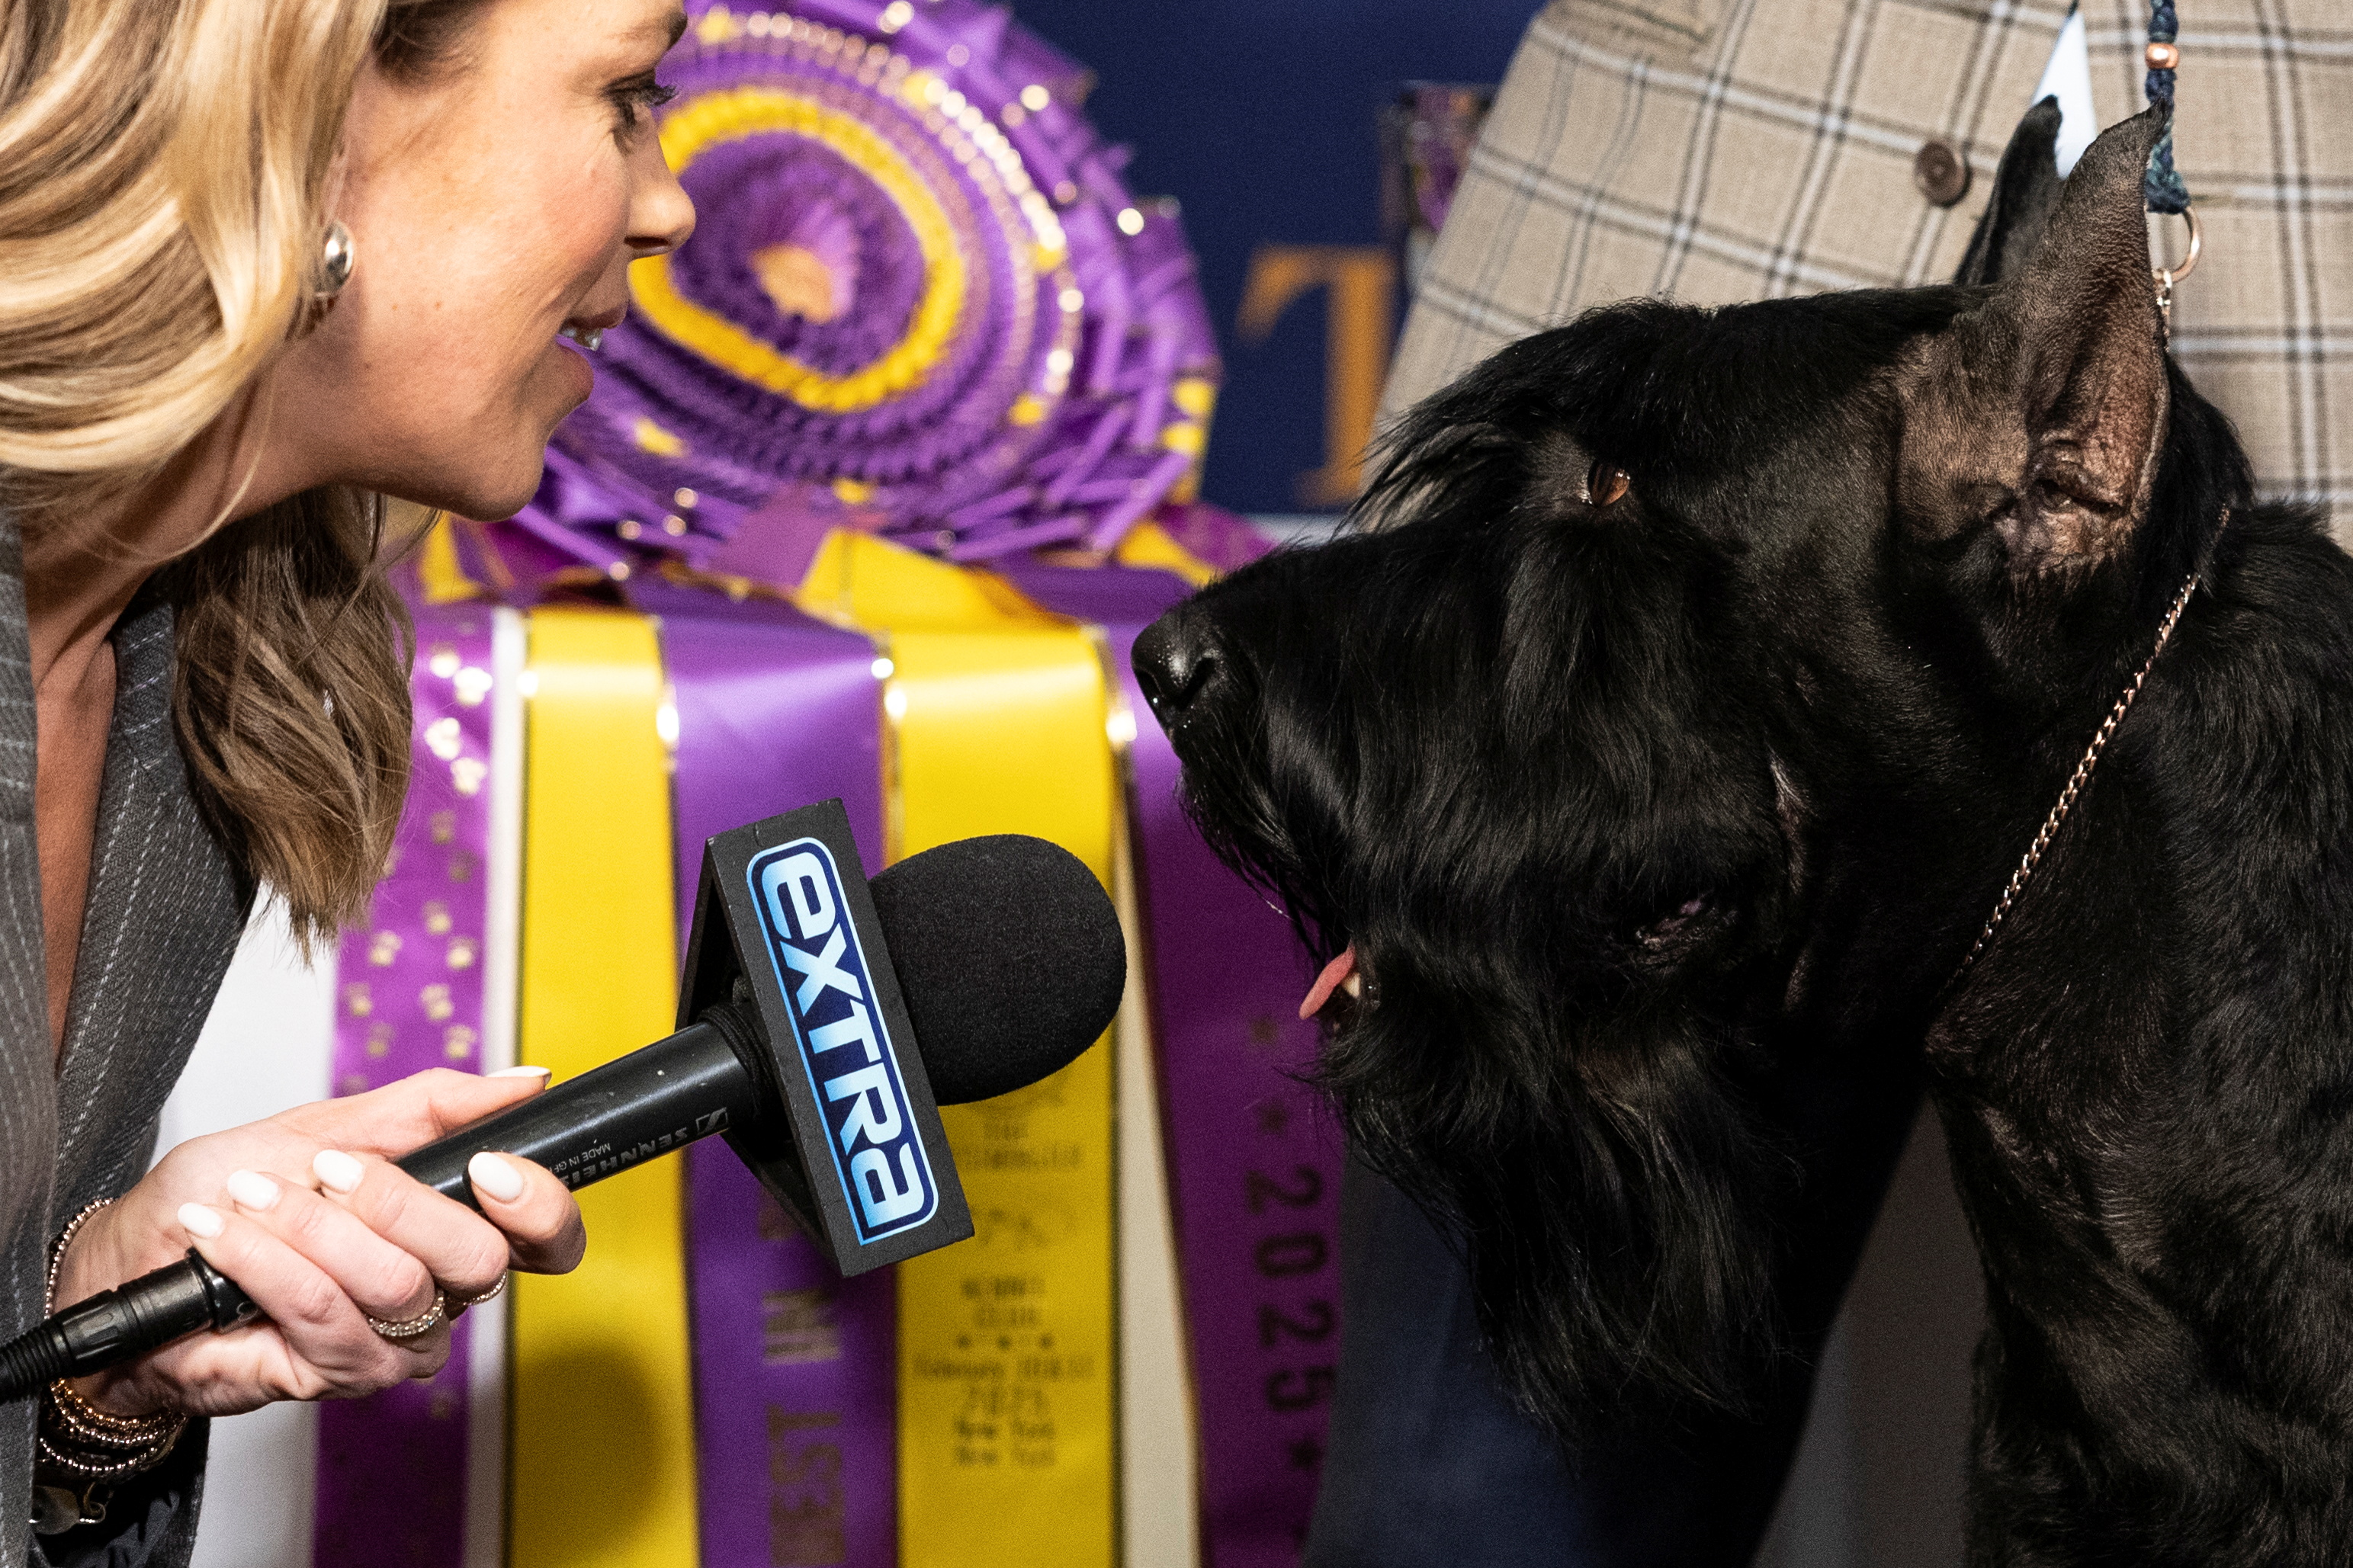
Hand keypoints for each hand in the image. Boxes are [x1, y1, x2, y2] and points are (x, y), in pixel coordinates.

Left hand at [52, 1067, 586, 1419]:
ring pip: (394, 1285)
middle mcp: (441, 1294)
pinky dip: (263, 1259)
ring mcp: (394, 1342)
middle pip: (477, 1261)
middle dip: (395, 1201)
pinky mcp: (334, 1375)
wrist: (141, 1259)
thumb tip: (525, 1080)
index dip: (537, 1205)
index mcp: (457, 1228)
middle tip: (328, 1169)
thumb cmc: (230, 1191)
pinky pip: (319, 1311)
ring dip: (308, 1226)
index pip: (546, 1239)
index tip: (485, 1165)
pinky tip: (222, 1234)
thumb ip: (433, 1107)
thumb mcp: (332, 1124)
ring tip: (249, 1195)